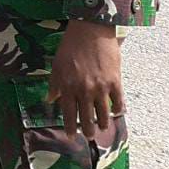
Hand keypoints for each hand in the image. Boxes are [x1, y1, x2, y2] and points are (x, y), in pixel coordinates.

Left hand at [49, 19, 124, 139]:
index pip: (68, 113)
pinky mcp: (115, 82)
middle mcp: (84, 90)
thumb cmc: (70, 46)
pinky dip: (117, 110)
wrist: (90, 31)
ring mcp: (101, 87)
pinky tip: (116, 113)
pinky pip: (118, 102)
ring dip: (102, 124)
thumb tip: (50, 100)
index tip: (70, 136)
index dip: (69, 127)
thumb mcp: (56, 65)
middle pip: (86, 117)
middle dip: (87, 130)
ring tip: (102, 129)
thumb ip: (54, 84)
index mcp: (67, 86)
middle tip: (88, 137)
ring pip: (103, 114)